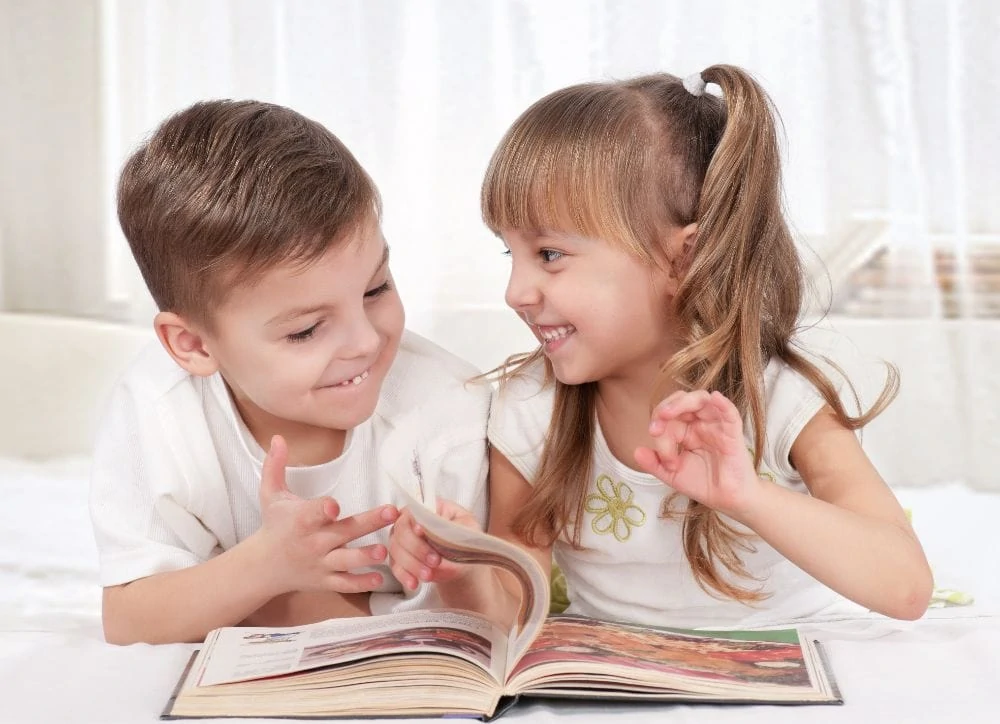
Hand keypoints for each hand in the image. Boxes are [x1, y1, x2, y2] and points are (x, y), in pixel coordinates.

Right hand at [255, 435, 399, 594]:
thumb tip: (278, 437)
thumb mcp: (271, 494)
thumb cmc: (273, 525)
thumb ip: (275, 466)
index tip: (334, 506)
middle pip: (342, 533)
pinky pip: (344, 584)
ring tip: (384, 550)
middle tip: (391, 512)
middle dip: (367, 523)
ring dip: (365, 556)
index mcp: (301, 520)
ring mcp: (320, 563)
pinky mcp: (325, 581)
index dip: (323, 510)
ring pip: (345, 561)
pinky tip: (379, 577)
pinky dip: (361, 583)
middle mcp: (312, 542)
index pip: (313, 513)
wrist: (262, 567)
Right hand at [388, 499, 480, 590]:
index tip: (422, 532)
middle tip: (435, 561)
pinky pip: (396, 567)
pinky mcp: (398, 559)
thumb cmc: (464, 539)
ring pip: (396, 551)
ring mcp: (401, 541)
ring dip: (412, 564)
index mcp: (426, 508)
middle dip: (417, 548)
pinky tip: (414, 583)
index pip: (413, 511)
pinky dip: (405, 576)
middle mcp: (408, 522)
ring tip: (428, 575)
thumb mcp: (467, 527)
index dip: (414, 522)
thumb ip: (449, 525)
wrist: (462, 562)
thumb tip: (429, 528)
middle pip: (401, 532)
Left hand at [633, 390, 761, 517]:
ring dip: (682, 402)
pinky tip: (715, 399)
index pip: (668, 419)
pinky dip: (723, 403)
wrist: (728, 501)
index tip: (663, 459)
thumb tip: (636, 452)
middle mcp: (700, 423)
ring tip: (667, 413)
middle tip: (655, 429)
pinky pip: (729, 413)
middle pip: (681, 401)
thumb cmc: (703, 484)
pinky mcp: (733, 433)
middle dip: (664, 410)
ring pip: (701, 400)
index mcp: (685, 430)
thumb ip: (654, 464)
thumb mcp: (672, 475)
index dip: (660, 432)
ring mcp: (716, 425)